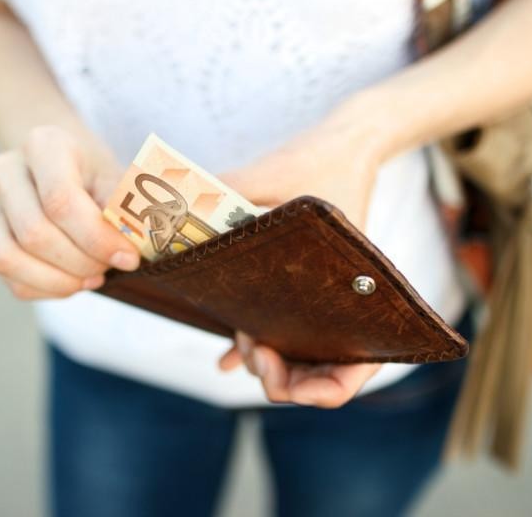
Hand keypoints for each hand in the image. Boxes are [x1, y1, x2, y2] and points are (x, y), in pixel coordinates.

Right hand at [0, 125, 139, 299]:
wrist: (63, 167)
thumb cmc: (96, 175)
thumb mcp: (119, 179)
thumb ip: (126, 208)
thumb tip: (132, 242)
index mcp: (43, 145)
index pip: (60, 201)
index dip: (96, 238)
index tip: (128, 257)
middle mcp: (4, 171)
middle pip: (34, 234)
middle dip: (80, 262)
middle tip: (109, 266)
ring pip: (10, 260)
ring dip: (59, 281)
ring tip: (92, 277)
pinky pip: (10, 279)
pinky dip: (47, 290)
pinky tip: (73, 281)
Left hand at [216, 104, 390, 405]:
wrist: (348, 140)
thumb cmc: (324, 160)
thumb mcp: (277, 180)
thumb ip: (228, 202)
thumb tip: (170, 219)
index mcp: (361, 295)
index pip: (349, 377)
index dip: (310, 392)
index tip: (269, 371)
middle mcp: (348, 305)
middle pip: (318, 377)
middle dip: (279, 378)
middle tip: (250, 353)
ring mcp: (328, 299)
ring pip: (299, 357)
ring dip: (267, 361)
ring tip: (241, 347)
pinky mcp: (309, 287)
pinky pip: (287, 328)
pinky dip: (259, 345)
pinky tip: (228, 358)